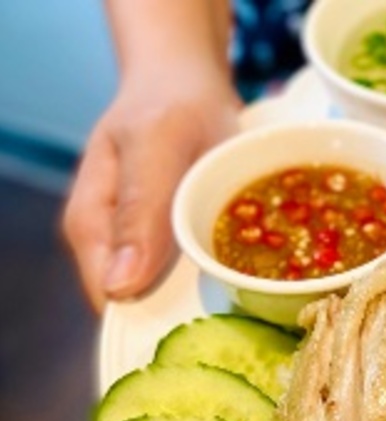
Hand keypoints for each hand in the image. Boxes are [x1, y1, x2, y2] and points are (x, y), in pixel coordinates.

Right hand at [63, 75, 240, 310]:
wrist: (186, 80)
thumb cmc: (166, 104)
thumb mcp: (155, 145)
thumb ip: (139, 210)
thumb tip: (118, 287)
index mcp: (92, 228)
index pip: (113, 303)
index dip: (154, 325)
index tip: (203, 336)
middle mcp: (113, 245)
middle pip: (144, 307)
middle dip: (188, 319)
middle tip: (242, 325)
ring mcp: (145, 243)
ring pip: (174, 294)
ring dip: (212, 300)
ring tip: (256, 306)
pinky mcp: (174, 238)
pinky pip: (197, 271)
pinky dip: (224, 274)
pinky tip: (256, 278)